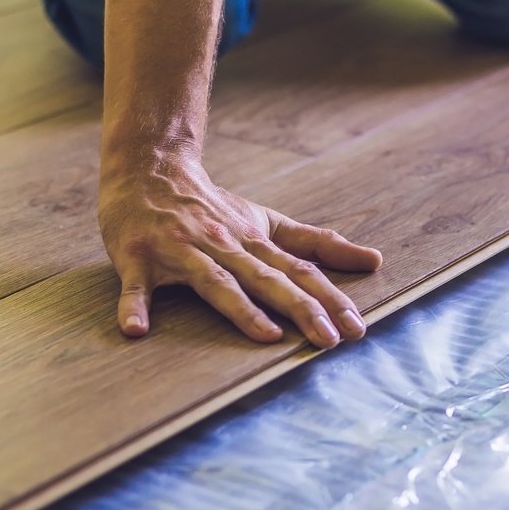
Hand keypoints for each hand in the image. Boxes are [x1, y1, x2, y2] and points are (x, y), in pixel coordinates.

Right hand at [98, 156, 382, 347]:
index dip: (328, 298)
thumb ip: (315, 243)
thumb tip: (373, 261)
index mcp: (252, 242)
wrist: (148, 169)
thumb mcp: (266, 220)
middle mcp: (222, 245)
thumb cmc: (211, 206)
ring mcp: (180, 251)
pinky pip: (137, 286)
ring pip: (214, 281)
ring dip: (240, 310)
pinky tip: (135, 330)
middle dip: (300, 308)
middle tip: (329, 340)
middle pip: (266, 278)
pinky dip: (135, 306)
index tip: (356, 327)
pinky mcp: (137, 257)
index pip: (298, 271)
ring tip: (267, 336)